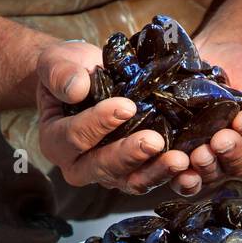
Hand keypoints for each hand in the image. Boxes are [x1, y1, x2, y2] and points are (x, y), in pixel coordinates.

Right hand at [36, 41, 192, 194]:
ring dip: (154, 172)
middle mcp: (77, 165)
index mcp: (55, 142)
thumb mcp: (57, 62)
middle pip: (102, 166)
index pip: (74, 138)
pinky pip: (148, 179)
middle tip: (155, 141)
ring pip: (129, 181)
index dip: (99, 124)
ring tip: (178, 159)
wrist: (85, 79)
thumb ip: (60, 74)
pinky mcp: (130, 173)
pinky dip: (166, 172)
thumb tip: (76, 89)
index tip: (126, 106)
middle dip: (130, 155)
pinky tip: (186, 161)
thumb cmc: (70, 70)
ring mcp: (106, 173)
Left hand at [176, 40, 241, 195]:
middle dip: (232, 153)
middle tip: (220, 139)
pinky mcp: (187, 163)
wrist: (212, 60)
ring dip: (207, 167)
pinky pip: (187, 181)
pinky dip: (184, 180)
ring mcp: (215, 162)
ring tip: (199, 154)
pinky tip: (179, 170)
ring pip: (215, 175)